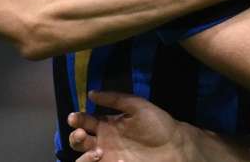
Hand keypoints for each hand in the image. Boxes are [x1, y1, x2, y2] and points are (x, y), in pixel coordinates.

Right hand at [68, 91, 189, 161]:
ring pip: (82, 159)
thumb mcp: (137, 106)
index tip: (75, 117)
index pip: (84, 121)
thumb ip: (115, 99)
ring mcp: (108, 157)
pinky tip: (111, 160)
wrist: (174, 145)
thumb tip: (91, 93)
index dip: (77, 119)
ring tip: (98, 152)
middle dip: (75, 137)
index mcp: (107, 124)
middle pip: (78, 141)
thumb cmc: (157, 124)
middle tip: (82, 134)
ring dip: (83, 157)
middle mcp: (104, 141)